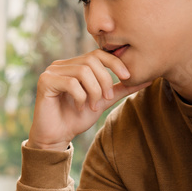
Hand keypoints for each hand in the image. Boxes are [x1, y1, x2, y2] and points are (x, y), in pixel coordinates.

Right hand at [28, 49, 150, 150]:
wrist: (56, 137)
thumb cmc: (77, 118)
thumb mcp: (103, 101)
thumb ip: (120, 89)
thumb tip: (146, 79)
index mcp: (75, 65)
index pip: (98, 53)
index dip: (115, 62)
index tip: (127, 76)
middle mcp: (62, 64)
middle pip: (92, 60)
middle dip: (105, 80)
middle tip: (106, 98)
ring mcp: (52, 71)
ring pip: (83, 71)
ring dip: (94, 90)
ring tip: (93, 106)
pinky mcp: (45, 81)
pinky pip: (70, 82)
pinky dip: (81, 96)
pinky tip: (80, 107)